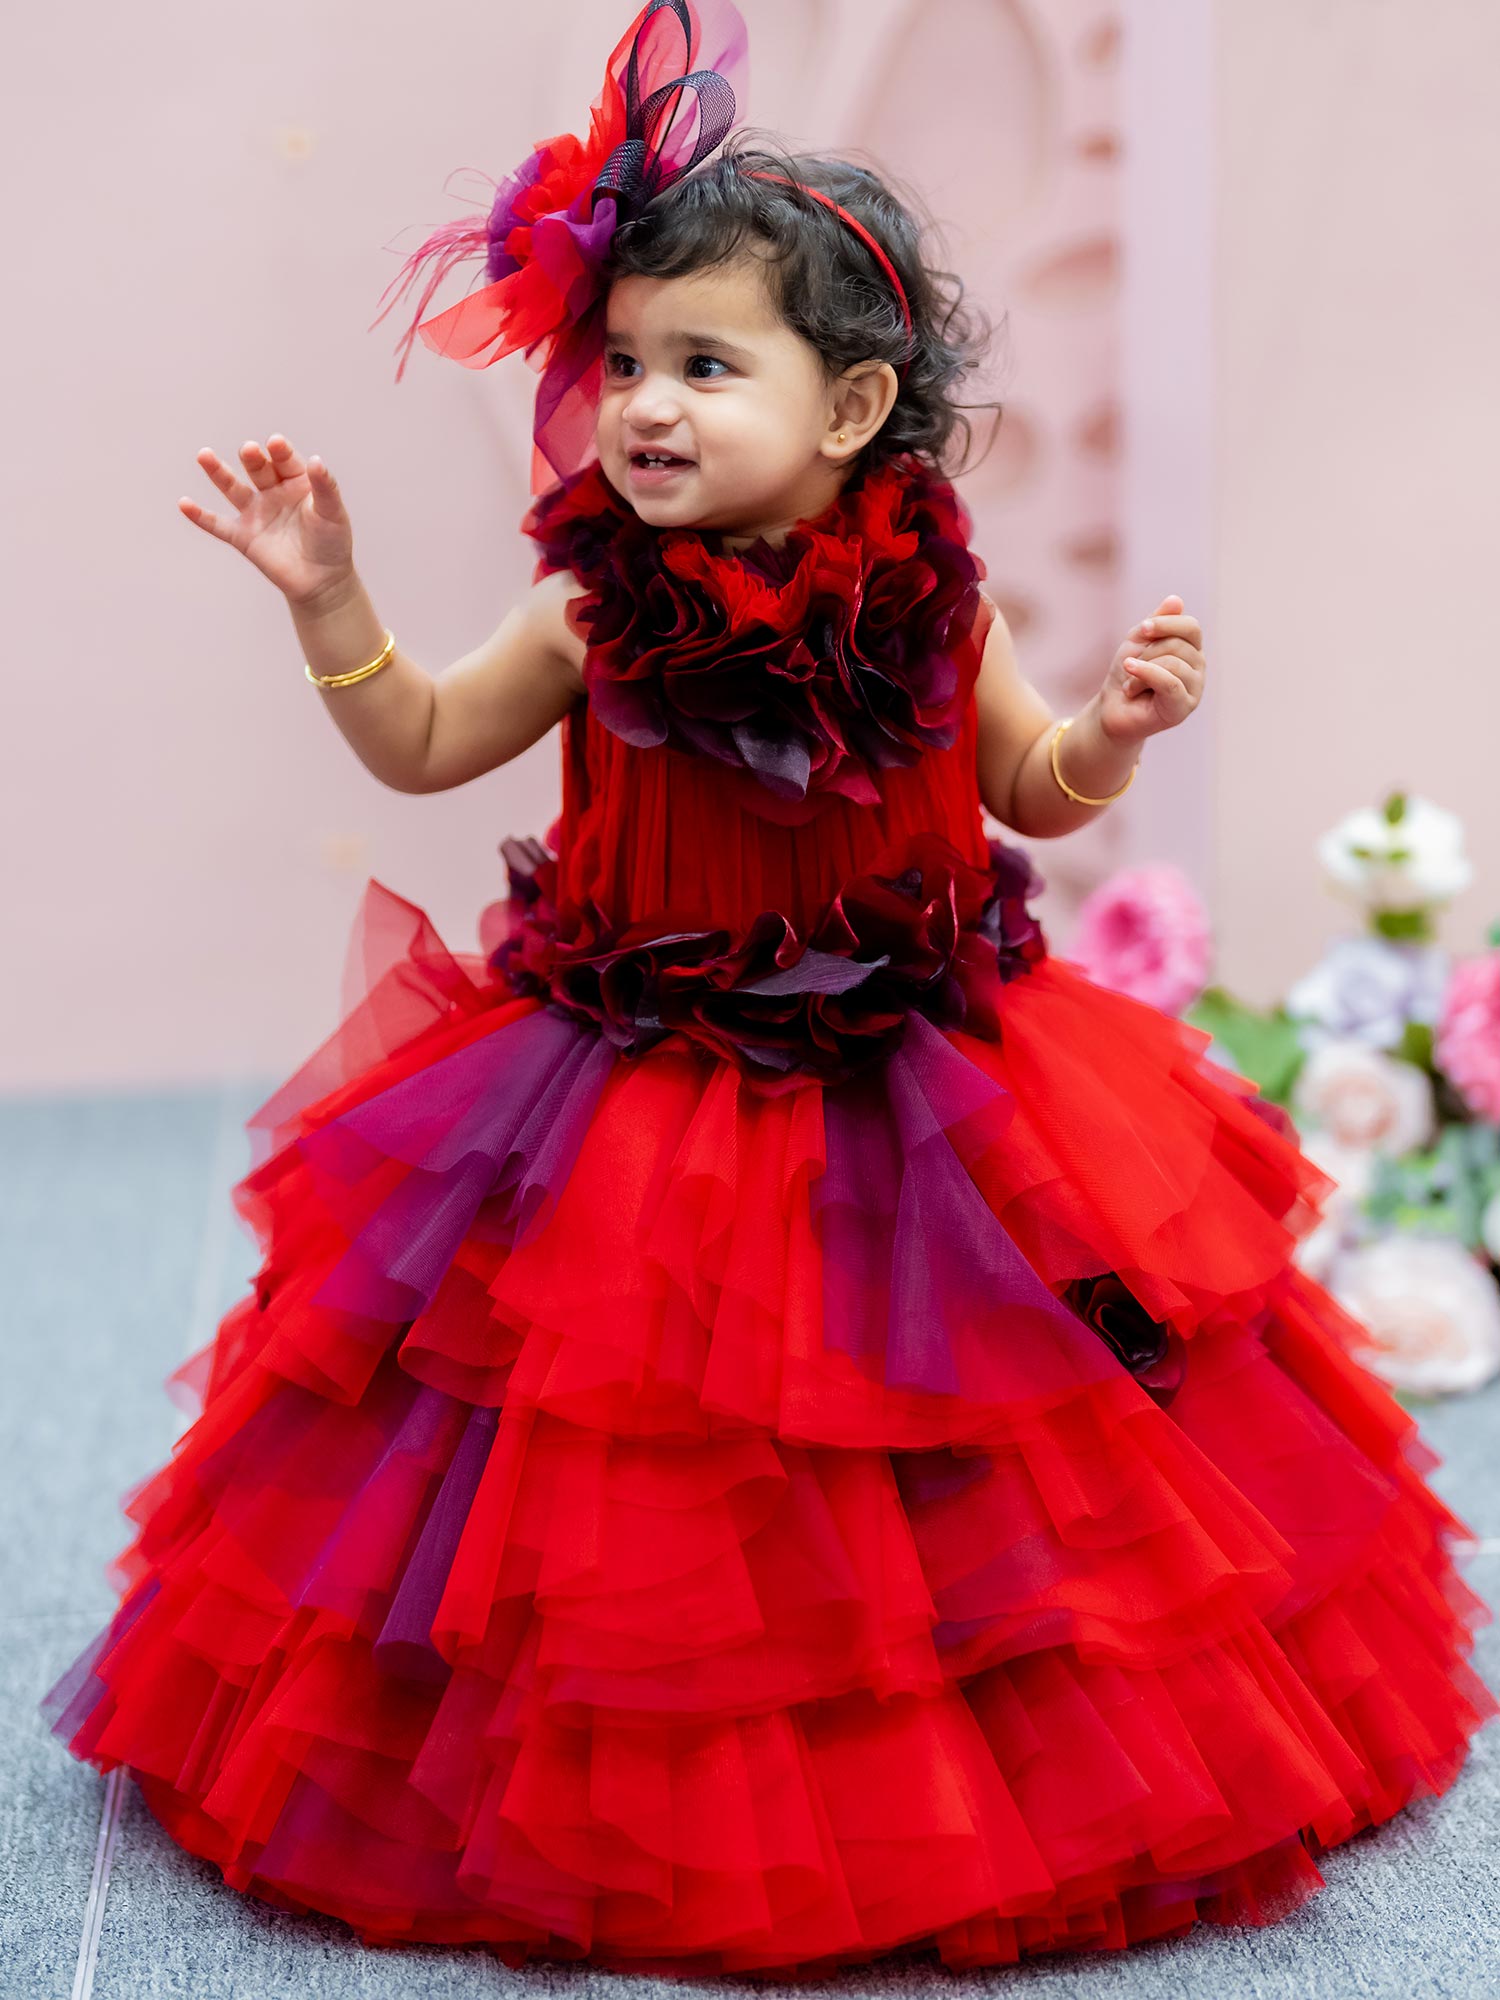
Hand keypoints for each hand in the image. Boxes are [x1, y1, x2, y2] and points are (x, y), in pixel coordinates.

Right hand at [179, 434, 355, 607]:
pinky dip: (200, 516)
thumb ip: (325, 487)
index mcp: (296, 481)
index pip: (285, 460)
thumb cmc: (332, 542)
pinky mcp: (243, 536)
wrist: (323, 581)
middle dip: (253, 458)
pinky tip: (183, 504)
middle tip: (249, 450)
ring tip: (204, 455)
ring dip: (217, 472)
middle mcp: (272, 491)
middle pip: (258, 468)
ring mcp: (255, 513)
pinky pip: (217, 524)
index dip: (280, 451)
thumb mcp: (333, 512)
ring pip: (232, 488)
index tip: (276, 444)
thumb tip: (317, 461)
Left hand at [1098, 594, 1205, 743]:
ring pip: (1173, 663)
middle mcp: (1198, 667)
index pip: (1191, 627)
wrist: (1112, 708)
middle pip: (1178, 645)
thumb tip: (1176, 600)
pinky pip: (1171, 683)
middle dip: (1147, 653)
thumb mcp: (1139, 640)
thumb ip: (1158, 621)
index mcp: (1191, 648)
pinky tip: (1129, 684)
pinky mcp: (1184, 707)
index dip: (1165, 624)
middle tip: (1131, 668)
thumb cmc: (1127, 674)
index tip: (1142, 629)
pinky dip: (1146, 677)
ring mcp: (1195, 688)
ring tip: (1131, 684)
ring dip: (1142, 670)